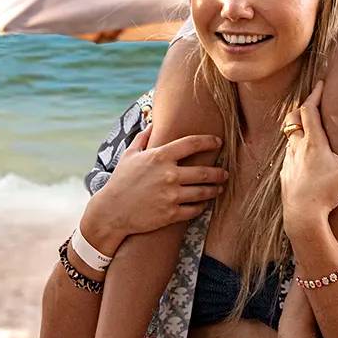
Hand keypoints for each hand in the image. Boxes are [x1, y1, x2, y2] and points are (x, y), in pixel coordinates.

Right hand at [82, 130, 227, 252]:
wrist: (112, 211)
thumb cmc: (121, 181)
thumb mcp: (130, 155)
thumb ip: (143, 137)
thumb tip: (153, 123)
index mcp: (160, 157)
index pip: (191, 144)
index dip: (208, 141)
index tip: (218, 142)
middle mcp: (169, 175)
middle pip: (204, 172)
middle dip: (219, 172)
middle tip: (225, 172)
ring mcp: (171, 196)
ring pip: (203, 192)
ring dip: (215, 189)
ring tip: (219, 188)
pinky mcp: (171, 214)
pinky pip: (194, 210)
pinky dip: (202, 206)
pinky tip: (204, 203)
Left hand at [280, 81, 337, 240]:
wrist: (302, 216)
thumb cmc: (325, 192)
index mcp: (313, 142)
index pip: (309, 110)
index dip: (315, 94)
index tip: (320, 84)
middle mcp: (297, 147)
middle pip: (294, 119)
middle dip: (302, 108)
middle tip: (311, 103)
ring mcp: (289, 161)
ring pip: (290, 137)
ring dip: (298, 129)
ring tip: (308, 129)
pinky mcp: (285, 174)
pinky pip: (288, 156)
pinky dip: (295, 150)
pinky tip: (303, 158)